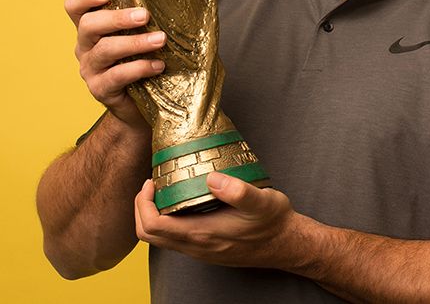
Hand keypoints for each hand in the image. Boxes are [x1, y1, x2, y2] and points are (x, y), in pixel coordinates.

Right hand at [64, 0, 166, 126]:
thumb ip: (138, 20)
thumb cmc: (139, 62)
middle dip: (117, 18)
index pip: (74, 7)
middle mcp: (84, 47)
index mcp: (89, 29)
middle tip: (144, 15)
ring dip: (135, 43)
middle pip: (88, 25)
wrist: (138, 108)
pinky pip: (117, 76)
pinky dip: (140, 68)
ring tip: (160, 39)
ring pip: (105, 50)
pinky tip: (158, 65)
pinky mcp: (100, 89)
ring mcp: (89, 70)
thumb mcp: (135, 37)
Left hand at [134, 172, 309, 269]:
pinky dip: (168, 220)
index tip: (152, 182)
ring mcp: (199, 251)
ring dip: (154, 214)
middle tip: (153, 184)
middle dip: (142, 208)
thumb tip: (212, 178)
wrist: (288, 245)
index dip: (143, 203)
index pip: (153, 226)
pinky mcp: (205, 249)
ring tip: (165, 189)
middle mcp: (196, 247)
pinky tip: (183, 201)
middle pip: (149, 235)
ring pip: (160, 239)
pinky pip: (174, 238)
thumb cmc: (274, 223)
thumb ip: (238, 191)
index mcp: (201, 234)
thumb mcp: (262, 201)